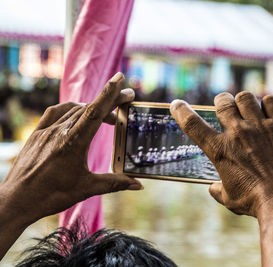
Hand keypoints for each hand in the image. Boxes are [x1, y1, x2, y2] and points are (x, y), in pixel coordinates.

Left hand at [0, 72, 141, 225]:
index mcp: (74, 142)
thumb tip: (138, 184)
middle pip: (89, 108)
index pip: (96, 111)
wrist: (17, 200)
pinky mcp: (36, 134)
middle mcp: (60, 132)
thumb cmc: (52, 195)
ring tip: (107, 116)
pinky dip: (69, 109)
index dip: (110, 93)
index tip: (120, 78)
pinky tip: (75, 112)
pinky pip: (54, 113)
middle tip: (127, 97)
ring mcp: (46, 131)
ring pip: (73, 110)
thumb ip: (115, 183)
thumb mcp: (87, 189)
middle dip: (110, 99)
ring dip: (93, 107)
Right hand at [170, 91, 272, 217]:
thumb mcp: (230, 198)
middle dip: (222, 101)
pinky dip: (267, 104)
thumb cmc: (256, 201)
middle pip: (222, 102)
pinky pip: (270, 100)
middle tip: (225, 105)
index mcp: (219, 150)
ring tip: (248, 108)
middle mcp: (237, 133)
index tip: (176, 105)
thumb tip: (213, 188)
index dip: (181, 111)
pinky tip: (269, 112)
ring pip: (245, 97)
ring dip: (243, 101)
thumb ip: (218, 190)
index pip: (192, 124)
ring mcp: (260, 126)